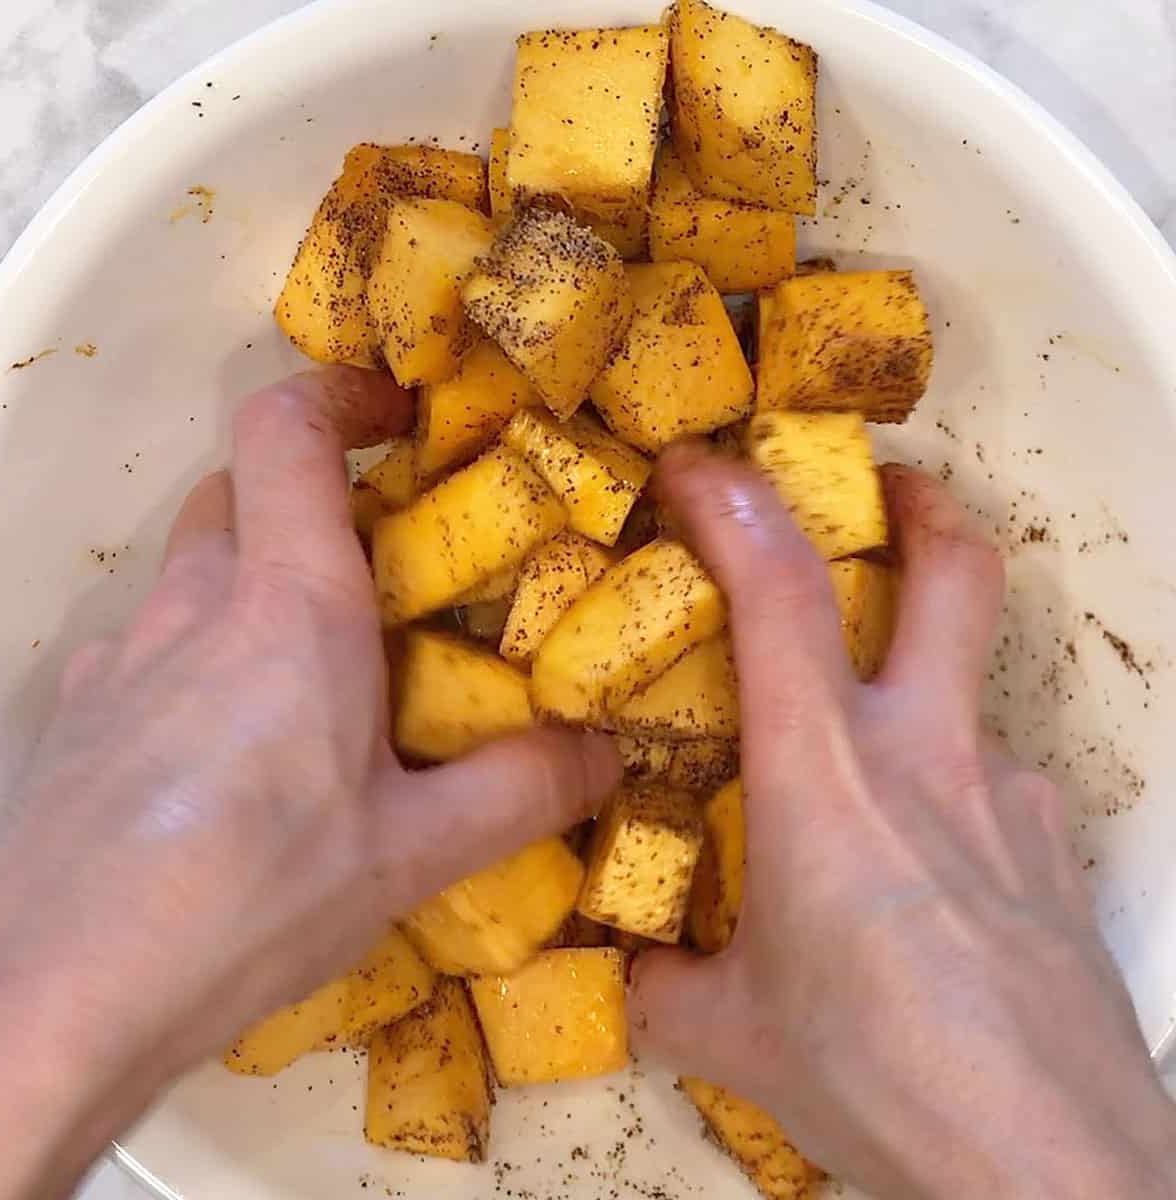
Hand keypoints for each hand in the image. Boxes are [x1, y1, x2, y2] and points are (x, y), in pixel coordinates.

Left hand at [0, 366, 618, 1199]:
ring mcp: (120, 657)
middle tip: (376, 567)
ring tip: (312, 676)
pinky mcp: (76, 717)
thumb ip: (521, 789)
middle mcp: (193, 603)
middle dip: (305, 498)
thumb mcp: (413, 852)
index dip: (337, 392)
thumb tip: (605, 754)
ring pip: (191, 570)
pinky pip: (148, 647)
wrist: (60, 996)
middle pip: (238, 489)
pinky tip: (228, 755)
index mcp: (289, 603)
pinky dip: (199, 656)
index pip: (286, 430)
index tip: (392, 414)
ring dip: (252, 581)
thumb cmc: (254, 897)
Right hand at [630, 445, 1175, 1199]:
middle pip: (956, 573)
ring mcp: (1011, 796)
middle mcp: (930, 754)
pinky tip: (928, 877)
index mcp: (826, 773)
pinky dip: (951, 793)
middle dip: (920, 508)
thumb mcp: (734, 1032)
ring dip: (923, 686)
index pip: (779, 590)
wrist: (1049, 1168)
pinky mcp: (1057, 850)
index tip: (699, 467)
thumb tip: (631, 973)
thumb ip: (668, 982)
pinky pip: (997, 787)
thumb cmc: (875, 1075)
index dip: (734, 502)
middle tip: (884, 495)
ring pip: (974, 691)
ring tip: (873, 770)